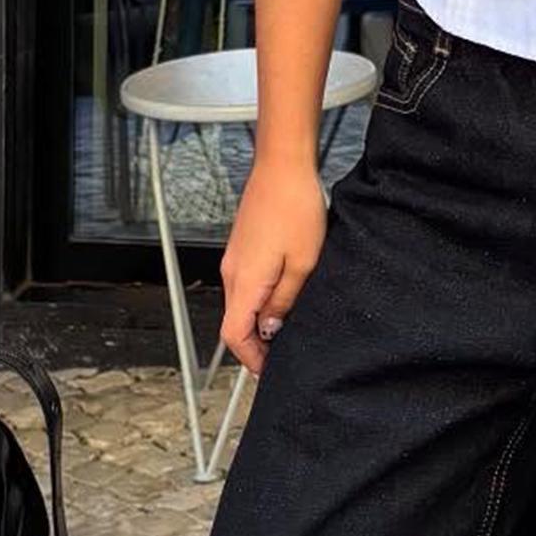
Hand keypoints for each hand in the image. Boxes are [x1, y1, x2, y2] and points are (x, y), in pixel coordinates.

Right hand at [219, 158, 327, 376]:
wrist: (283, 165)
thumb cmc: (295, 206)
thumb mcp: (303, 263)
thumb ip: (286, 300)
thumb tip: (273, 328)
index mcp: (245, 280)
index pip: (234, 335)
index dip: (250, 359)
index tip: (269, 371)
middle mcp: (232, 272)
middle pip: (235, 322)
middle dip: (257, 344)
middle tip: (284, 355)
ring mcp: (235, 259)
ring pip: (241, 303)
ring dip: (260, 321)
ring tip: (289, 327)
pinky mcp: (243, 247)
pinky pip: (246, 284)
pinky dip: (260, 300)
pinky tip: (284, 296)